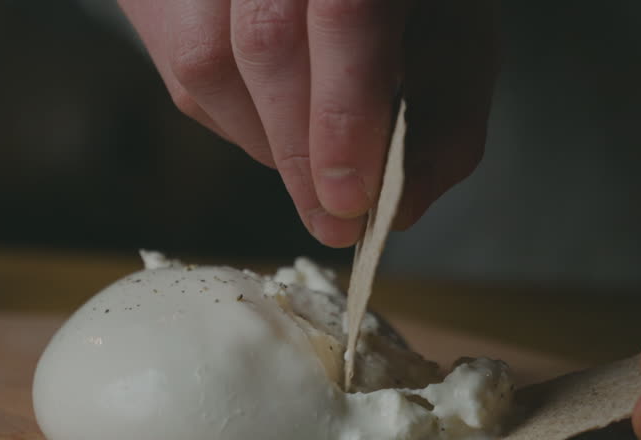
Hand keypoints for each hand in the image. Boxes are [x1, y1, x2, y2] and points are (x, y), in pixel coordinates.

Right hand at [116, 0, 498, 246]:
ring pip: (209, 63)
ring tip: (310, 163)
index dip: (342, 113)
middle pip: (264, 41)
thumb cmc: (399, 6)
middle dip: (299, 149)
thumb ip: (444, 121)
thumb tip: (401, 207)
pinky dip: (235, 119)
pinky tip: (275, 121)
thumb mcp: (455, 40)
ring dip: (265, 139)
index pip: (344, 13)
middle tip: (331, 217)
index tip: (349, 197)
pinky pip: (185, 72)